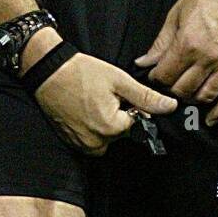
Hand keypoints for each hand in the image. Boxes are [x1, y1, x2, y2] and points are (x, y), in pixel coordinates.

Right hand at [32, 52, 177, 155]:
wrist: (46, 71)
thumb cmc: (81, 72)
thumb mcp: (118, 79)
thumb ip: (145, 97)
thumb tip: (171, 107)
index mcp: (110, 128)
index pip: (135, 122)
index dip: (129, 105)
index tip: (115, 93)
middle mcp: (96, 143)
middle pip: (120, 132)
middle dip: (117, 115)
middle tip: (101, 95)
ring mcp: (81, 145)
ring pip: (106, 138)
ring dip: (105, 123)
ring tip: (92, 101)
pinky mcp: (70, 142)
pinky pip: (91, 140)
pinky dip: (91, 127)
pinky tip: (83, 109)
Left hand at [135, 0, 217, 124]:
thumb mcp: (176, 13)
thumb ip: (161, 42)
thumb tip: (145, 60)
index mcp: (188, 44)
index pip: (165, 75)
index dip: (155, 78)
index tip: (152, 75)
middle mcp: (207, 58)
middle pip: (182, 89)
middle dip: (170, 89)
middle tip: (166, 84)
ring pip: (204, 96)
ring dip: (190, 100)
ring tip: (183, 95)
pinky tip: (211, 118)